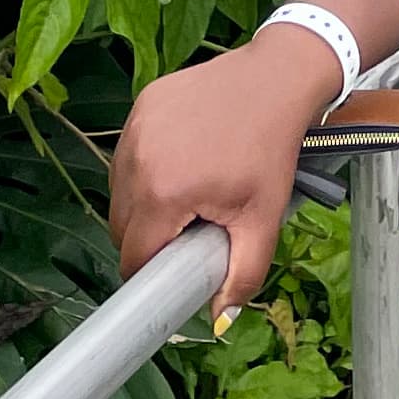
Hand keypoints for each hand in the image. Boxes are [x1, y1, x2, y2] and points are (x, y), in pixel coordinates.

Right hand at [109, 24, 331, 321]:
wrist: (279, 78)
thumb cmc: (272, 148)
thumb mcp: (264, 218)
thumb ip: (242, 276)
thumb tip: (219, 320)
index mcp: (162, 193)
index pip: (133, 257)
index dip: (151, 274)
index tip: (173, 269)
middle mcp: (138, 158)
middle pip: (121, 226)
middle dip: (149, 239)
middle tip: (188, 231)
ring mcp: (136, 126)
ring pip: (120, 190)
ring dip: (144, 204)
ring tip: (187, 197)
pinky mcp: (142, 104)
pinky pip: (128, 153)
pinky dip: (145, 167)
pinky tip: (180, 163)